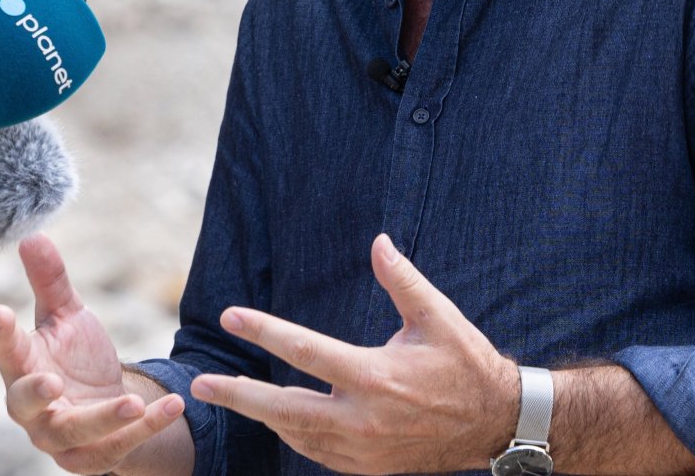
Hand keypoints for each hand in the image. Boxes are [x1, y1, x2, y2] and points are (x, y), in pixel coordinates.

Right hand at [0, 234, 185, 473]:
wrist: (107, 402)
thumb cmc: (75, 358)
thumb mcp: (67, 314)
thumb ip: (49, 280)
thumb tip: (32, 236)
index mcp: (22, 366)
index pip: (5, 350)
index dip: (0, 334)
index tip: (0, 312)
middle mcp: (33, 406)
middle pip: (22, 404)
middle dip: (35, 394)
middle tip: (52, 381)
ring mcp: (60, 435)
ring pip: (73, 433)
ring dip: (104, 419)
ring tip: (132, 402)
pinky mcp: (92, 456)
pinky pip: (116, 448)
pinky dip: (146, 429)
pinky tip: (172, 406)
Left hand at [190, 234, 518, 473]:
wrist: (496, 425)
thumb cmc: (466, 363)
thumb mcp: (438, 317)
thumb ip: (402, 280)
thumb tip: (377, 242)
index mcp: (374, 376)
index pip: (304, 349)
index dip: (263, 330)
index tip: (229, 317)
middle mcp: (362, 418)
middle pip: (284, 408)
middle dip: (238, 396)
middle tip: (199, 386)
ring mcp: (363, 451)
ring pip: (296, 434)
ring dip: (262, 416)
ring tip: (230, 397)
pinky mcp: (369, 469)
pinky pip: (317, 454)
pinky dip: (294, 436)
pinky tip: (278, 420)